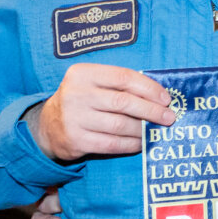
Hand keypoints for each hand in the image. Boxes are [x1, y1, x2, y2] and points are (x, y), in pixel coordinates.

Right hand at [27, 63, 175, 161]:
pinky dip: (131, 144)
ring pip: (120, 125)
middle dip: (151, 110)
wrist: (48, 126)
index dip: (149, 88)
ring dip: (143, 129)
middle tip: (169, 117)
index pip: (123, 77)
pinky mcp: (75, 140)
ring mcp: (73, 118)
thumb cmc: (83, 101)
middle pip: (123, 102)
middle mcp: (76, 94)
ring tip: (156, 130)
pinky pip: (112, 144)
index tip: (166, 99)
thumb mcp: (95, 84)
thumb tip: (160, 97)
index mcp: (83, 74)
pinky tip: (141, 142)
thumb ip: (121, 85)